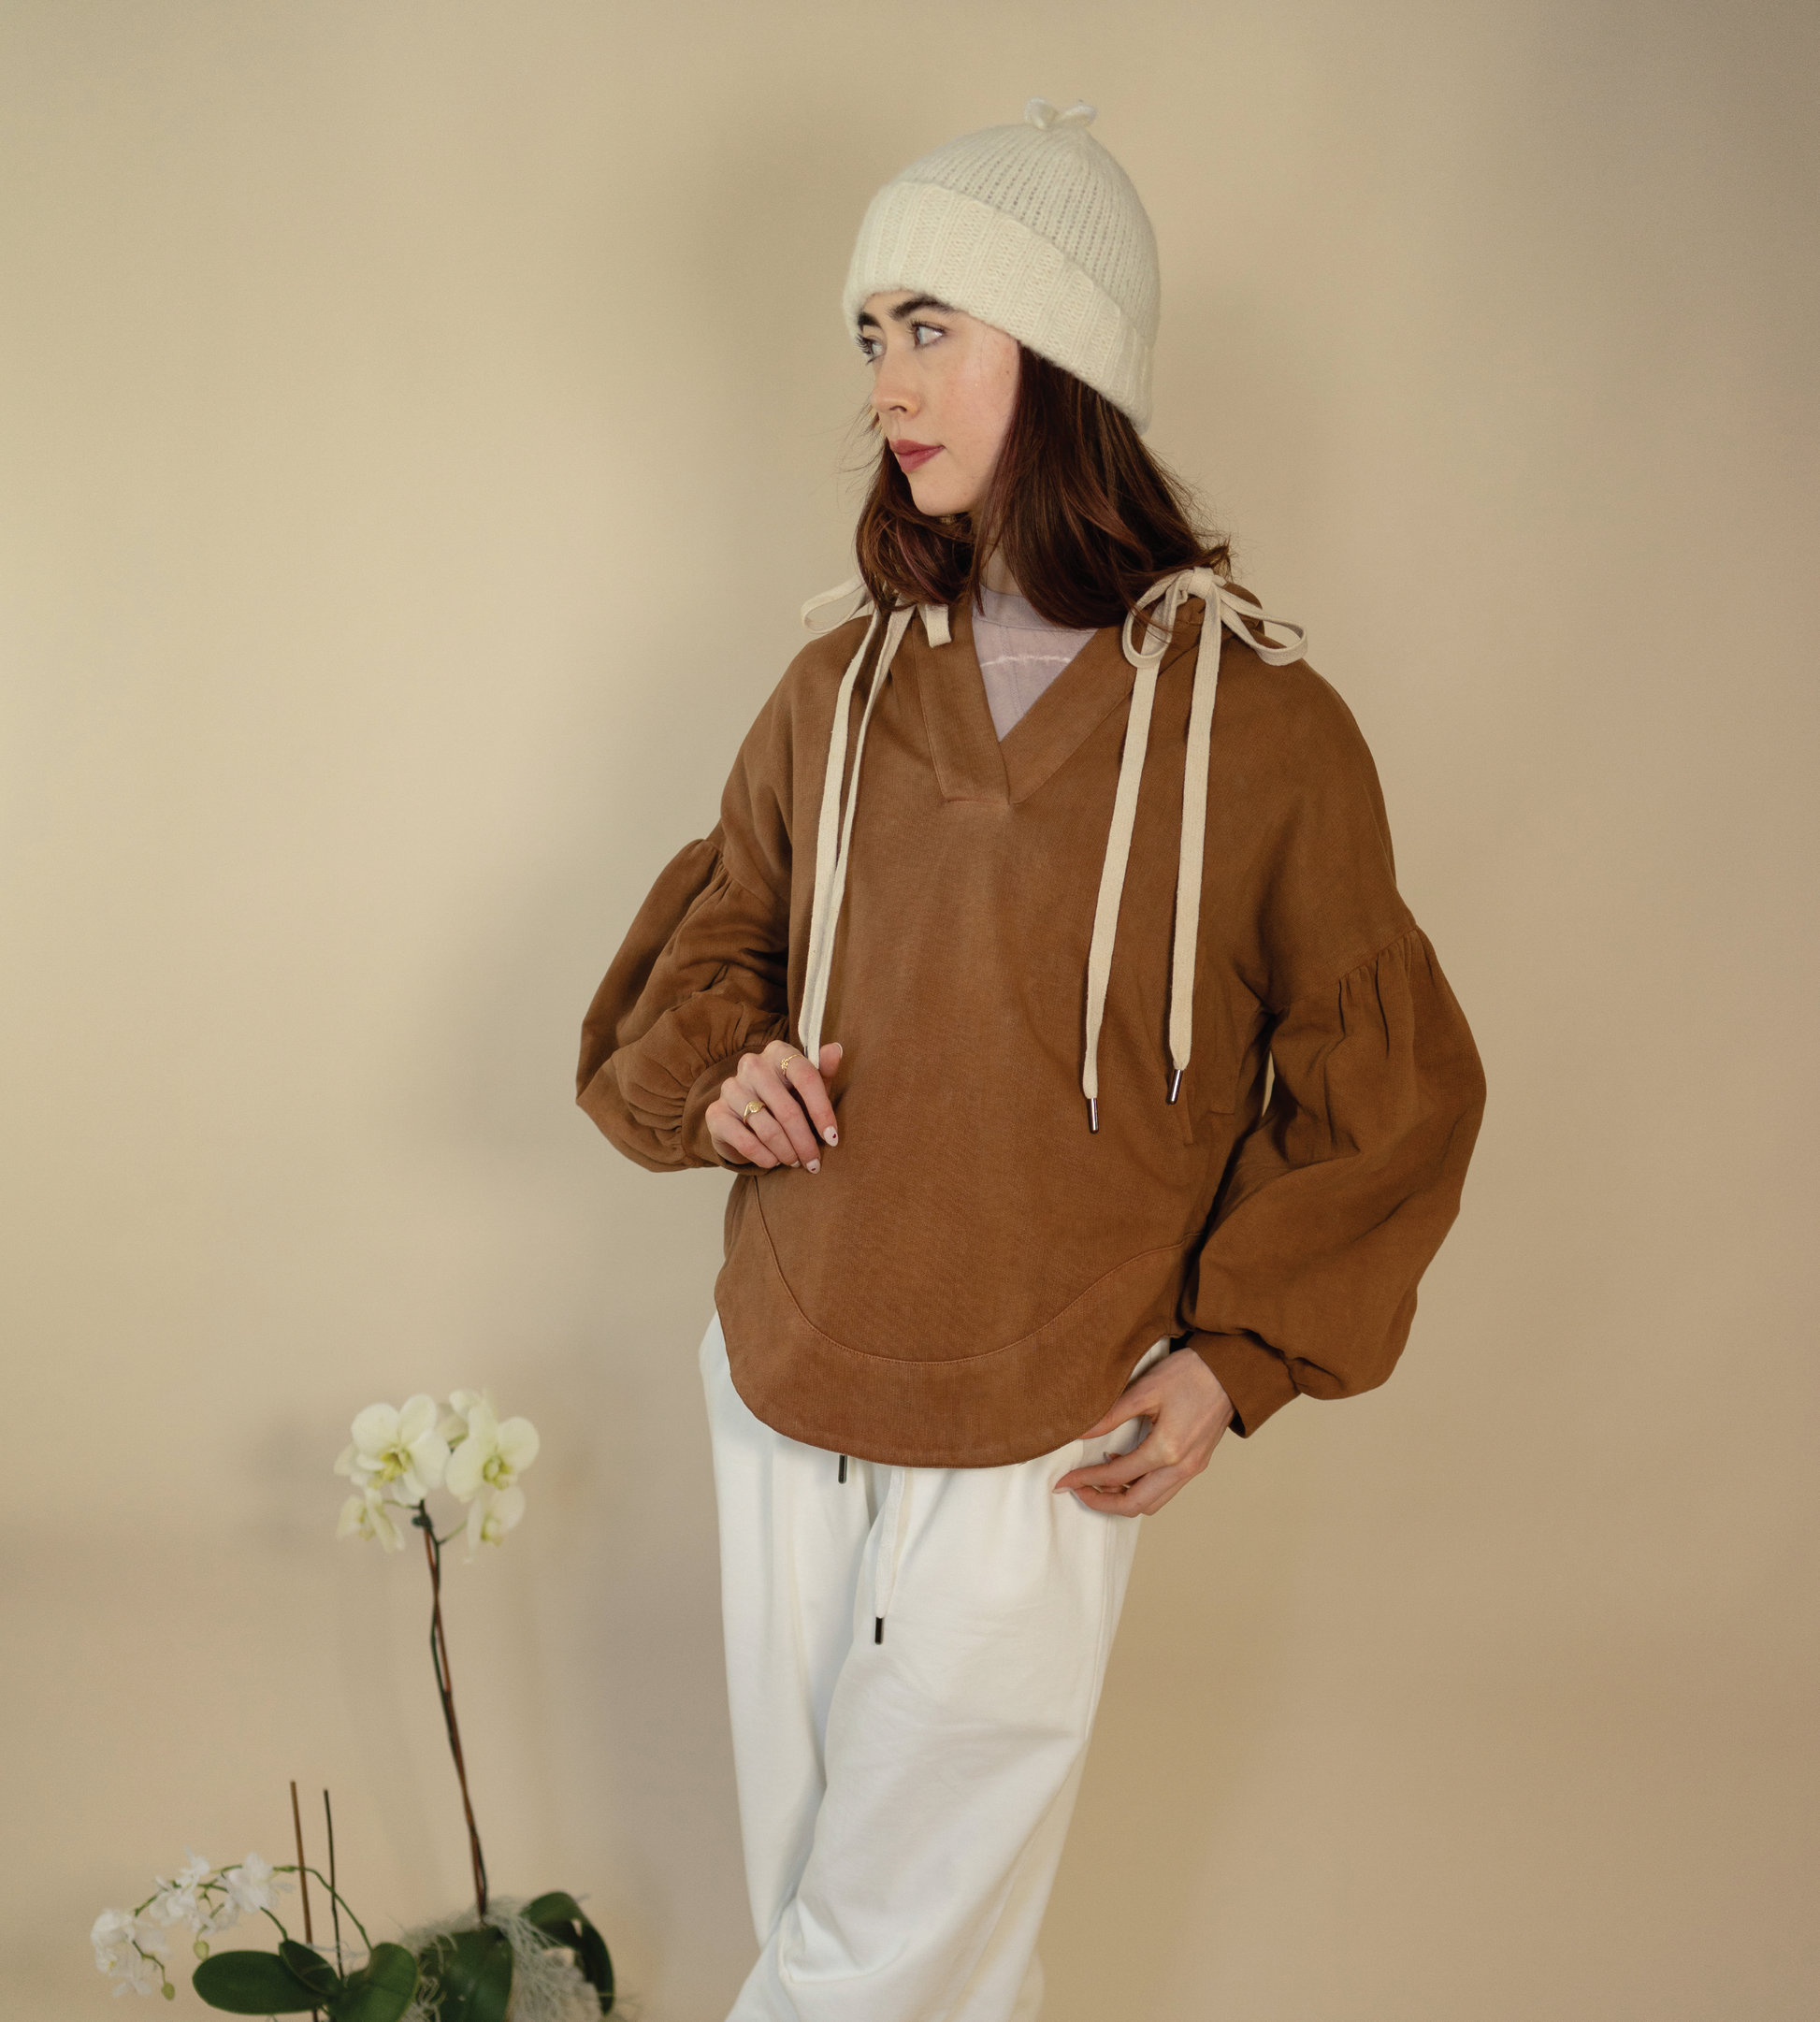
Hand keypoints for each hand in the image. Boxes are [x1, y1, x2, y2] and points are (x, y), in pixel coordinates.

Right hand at [706, 1039, 842, 1170]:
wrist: (743, 1117)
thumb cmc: (785, 1099)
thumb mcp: (806, 1087)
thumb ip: (822, 1071)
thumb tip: (836, 1050)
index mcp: (778, 1052)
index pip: (806, 1077)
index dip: (822, 1110)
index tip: (833, 1137)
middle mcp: (752, 1065)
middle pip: (788, 1110)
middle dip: (805, 1142)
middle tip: (814, 1161)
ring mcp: (731, 1088)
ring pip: (768, 1129)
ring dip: (787, 1152)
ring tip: (795, 1161)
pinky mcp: (716, 1113)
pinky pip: (746, 1142)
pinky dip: (764, 1157)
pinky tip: (773, 1162)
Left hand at [1054, 1348, 1233, 1515]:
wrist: (1230, 1372)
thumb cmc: (1190, 1373)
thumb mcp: (1145, 1389)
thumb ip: (1110, 1415)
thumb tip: (1079, 1433)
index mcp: (1167, 1449)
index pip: (1117, 1476)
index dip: (1086, 1480)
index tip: (1064, 1480)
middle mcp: (1182, 1468)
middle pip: (1136, 1505)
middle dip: (1102, 1502)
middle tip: (1077, 1490)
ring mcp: (1192, 1469)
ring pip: (1153, 1503)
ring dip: (1123, 1499)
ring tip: (1099, 1482)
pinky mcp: (1197, 1464)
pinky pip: (1166, 1490)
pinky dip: (1142, 1488)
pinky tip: (1126, 1467)